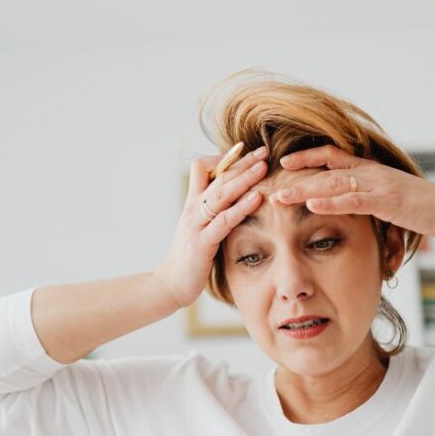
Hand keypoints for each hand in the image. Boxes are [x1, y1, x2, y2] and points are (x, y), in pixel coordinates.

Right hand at [154, 146, 267, 308]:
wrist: (170, 284)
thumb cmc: (189, 258)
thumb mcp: (200, 229)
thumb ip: (213, 213)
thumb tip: (234, 201)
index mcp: (193, 204)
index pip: (203, 168)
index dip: (224, 159)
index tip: (246, 154)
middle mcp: (193, 209)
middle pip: (218, 177)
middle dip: (242, 162)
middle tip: (264, 151)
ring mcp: (196, 225)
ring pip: (221, 194)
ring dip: (244, 178)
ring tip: (263, 166)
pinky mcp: (202, 243)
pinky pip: (224, 220)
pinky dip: (241, 207)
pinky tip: (257, 198)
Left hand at [267, 144, 434, 238]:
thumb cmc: (422, 206)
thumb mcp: (388, 196)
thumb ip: (366, 194)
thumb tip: (345, 199)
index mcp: (369, 169)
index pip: (330, 155)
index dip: (305, 157)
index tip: (282, 162)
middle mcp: (370, 172)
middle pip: (323, 169)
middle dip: (294, 177)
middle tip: (267, 184)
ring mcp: (378, 185)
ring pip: (332, 183)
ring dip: (303, 190)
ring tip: (279, 197)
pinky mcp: (387, 201)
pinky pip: (354, 200)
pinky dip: (332, 202)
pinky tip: (312, 205)